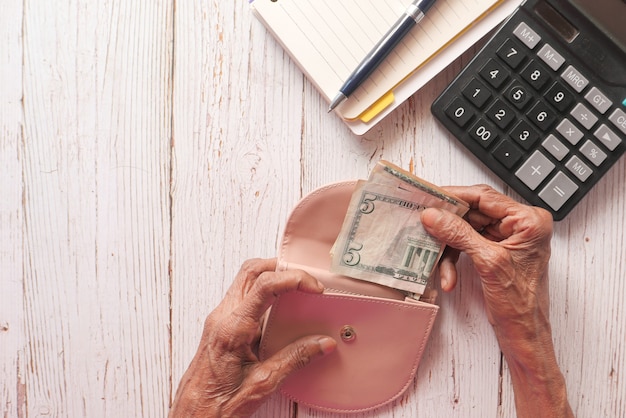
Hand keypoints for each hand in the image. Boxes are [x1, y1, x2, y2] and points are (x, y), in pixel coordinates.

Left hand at [169, 258, 335, 417]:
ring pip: (246, 279)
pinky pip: (244, 296)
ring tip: (297, 289)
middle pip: (251, 270)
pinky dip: (265, 292)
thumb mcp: (263, 384)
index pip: (264, 285)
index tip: (314, 287)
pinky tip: (280, 309)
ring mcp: (219, 318)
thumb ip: (294, 359)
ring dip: (272, 277)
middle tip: (307, 280)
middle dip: (282, 267)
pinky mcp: (221, 325)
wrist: (192, 417)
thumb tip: (322, 343)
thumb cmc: (217, 404)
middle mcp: (222, 317)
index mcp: (232, 328)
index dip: (293, 279)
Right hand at [420, 185, 572, 417]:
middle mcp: (521, 225)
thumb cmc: (521, 305)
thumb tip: (433, 215)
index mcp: (529, 221)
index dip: (454, 197)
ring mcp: (508, 238)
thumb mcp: (488, 263)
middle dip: (448, 226)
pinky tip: (448, 277)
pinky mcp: (497, 251)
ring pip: (466, 230)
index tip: (429, 198)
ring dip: (450, 248)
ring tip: (439, 265)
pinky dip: (455, 259)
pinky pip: (468, 245)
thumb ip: (459, 234)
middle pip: (473, 213)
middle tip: (425, 227)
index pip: (485, 198)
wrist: (524, 336)